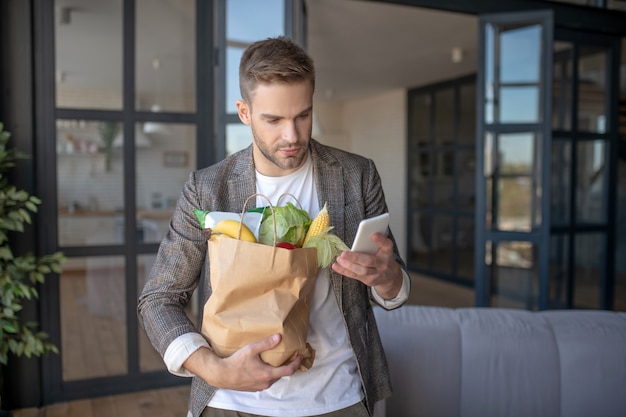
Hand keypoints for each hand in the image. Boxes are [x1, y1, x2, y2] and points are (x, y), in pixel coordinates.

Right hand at [183, 334, 301, 390]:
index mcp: (267, 374)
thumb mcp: (251, 349)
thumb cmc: (235, 363)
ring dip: (277, 370)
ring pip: (273, 378)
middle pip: (282, 374)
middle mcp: (265, 382)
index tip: (301, 356)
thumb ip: (266, 343)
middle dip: (287, 365)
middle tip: (291, 356)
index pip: (289, 370)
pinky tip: (264, 366)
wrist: (221, 375)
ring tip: (278, 360)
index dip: (296, 363)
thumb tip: (279, 337)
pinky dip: (269, 373)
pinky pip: (266, 380)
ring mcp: (259, 386)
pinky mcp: (253, 387)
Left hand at [331, 232, 402, 299]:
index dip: (380, 240)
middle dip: (355, 257)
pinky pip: (355, 275)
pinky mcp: (368, 280)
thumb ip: (373, 244)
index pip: (386, 245)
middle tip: (344, 253)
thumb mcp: (382, 249)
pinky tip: (336, 266)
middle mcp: (383, 264)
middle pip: (369, 261)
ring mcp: (376, 274)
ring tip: (339, 259)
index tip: (373, 234)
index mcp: (387, 252)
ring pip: (362, 270)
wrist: (389, 276)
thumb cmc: (382, 258)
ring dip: (348, 265)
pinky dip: (344, 271)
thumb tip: (361, 235)